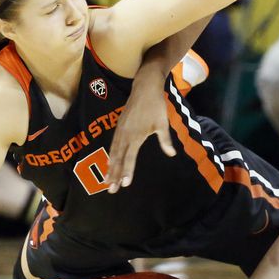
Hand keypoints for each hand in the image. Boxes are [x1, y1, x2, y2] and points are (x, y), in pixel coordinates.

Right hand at [106, 73, 175, 191]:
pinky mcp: (119, 126)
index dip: (127, 172)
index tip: (124, 184)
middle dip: (114, 175)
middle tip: (111, 190)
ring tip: (107, 181)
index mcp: (136, 136)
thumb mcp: (163, 124)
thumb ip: (165, 141)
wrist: (145, 88)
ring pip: (113, 153)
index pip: (130, 158)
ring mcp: (120, 130)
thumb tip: (171, 154)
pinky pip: (112, 145)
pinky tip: (109, 163)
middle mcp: (125, 135)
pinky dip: (110, 156)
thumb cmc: (156, 106)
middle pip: (118, 159)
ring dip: (110, 168)